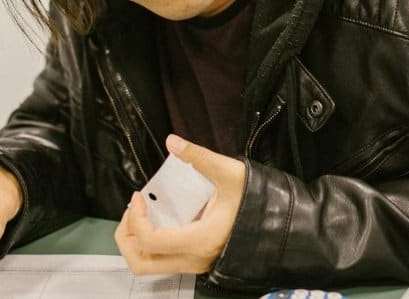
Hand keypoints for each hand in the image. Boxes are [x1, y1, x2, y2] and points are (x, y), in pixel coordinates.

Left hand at [113, 134, 245, 274]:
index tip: (137, 195)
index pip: (150, 239)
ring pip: (150, 266)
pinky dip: (151, 245)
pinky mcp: (198, 262)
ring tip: (140, 216)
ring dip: (136, 242)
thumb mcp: (230, 174)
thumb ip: (199, 158)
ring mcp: (196, 265)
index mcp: (199, 240)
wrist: (283, 225)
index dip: (135, 217)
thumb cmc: (259, 201)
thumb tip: (172, 141)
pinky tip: (159, 220)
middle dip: (126, 236)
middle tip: (132, 210)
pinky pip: (164, 261)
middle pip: (141, 263)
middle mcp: (194, 259)